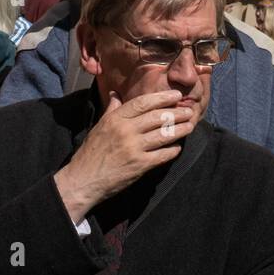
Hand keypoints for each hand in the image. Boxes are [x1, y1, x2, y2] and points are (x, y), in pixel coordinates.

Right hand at [53, 91, 194, 223]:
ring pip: (164, 135)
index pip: (143, 103)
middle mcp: (126, 130)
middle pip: (157, 117)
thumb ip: (111, 110)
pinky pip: (162, 155)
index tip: (176, 95)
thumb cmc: (91, 153)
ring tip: (190, 126)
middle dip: (176, 113)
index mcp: (115, 119)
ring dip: (180, 130)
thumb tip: (115, 94)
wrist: (83, 180)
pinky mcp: (139, 165)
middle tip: (189, 111)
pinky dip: (172, 150)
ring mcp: (134, 148)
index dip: (162, 97)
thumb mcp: (99, 127)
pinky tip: (177, 147)